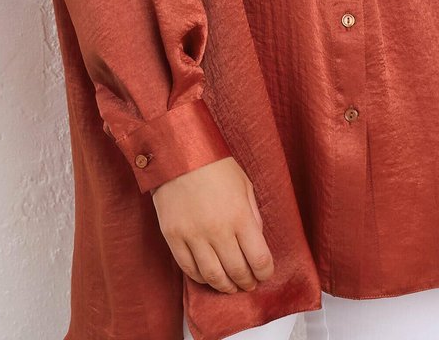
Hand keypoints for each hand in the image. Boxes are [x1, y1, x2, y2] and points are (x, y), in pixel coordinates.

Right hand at [151, 155, 273, 293]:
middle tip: (249, 283)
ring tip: (230, 285)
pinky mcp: (173, 237)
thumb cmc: (214, 164)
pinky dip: (201, 278)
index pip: (259, 259)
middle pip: (237, 272)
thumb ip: (252, 215)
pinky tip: (208, 275)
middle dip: (247, 282)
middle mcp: (218, 230)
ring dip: (225, 287)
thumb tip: (256, 241)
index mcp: (240, 215)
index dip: (265, 272)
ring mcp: (193, 235)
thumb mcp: (244, 184)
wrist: (177, 152)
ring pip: (213, 277)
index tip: (264, 273)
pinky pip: (189, 268)